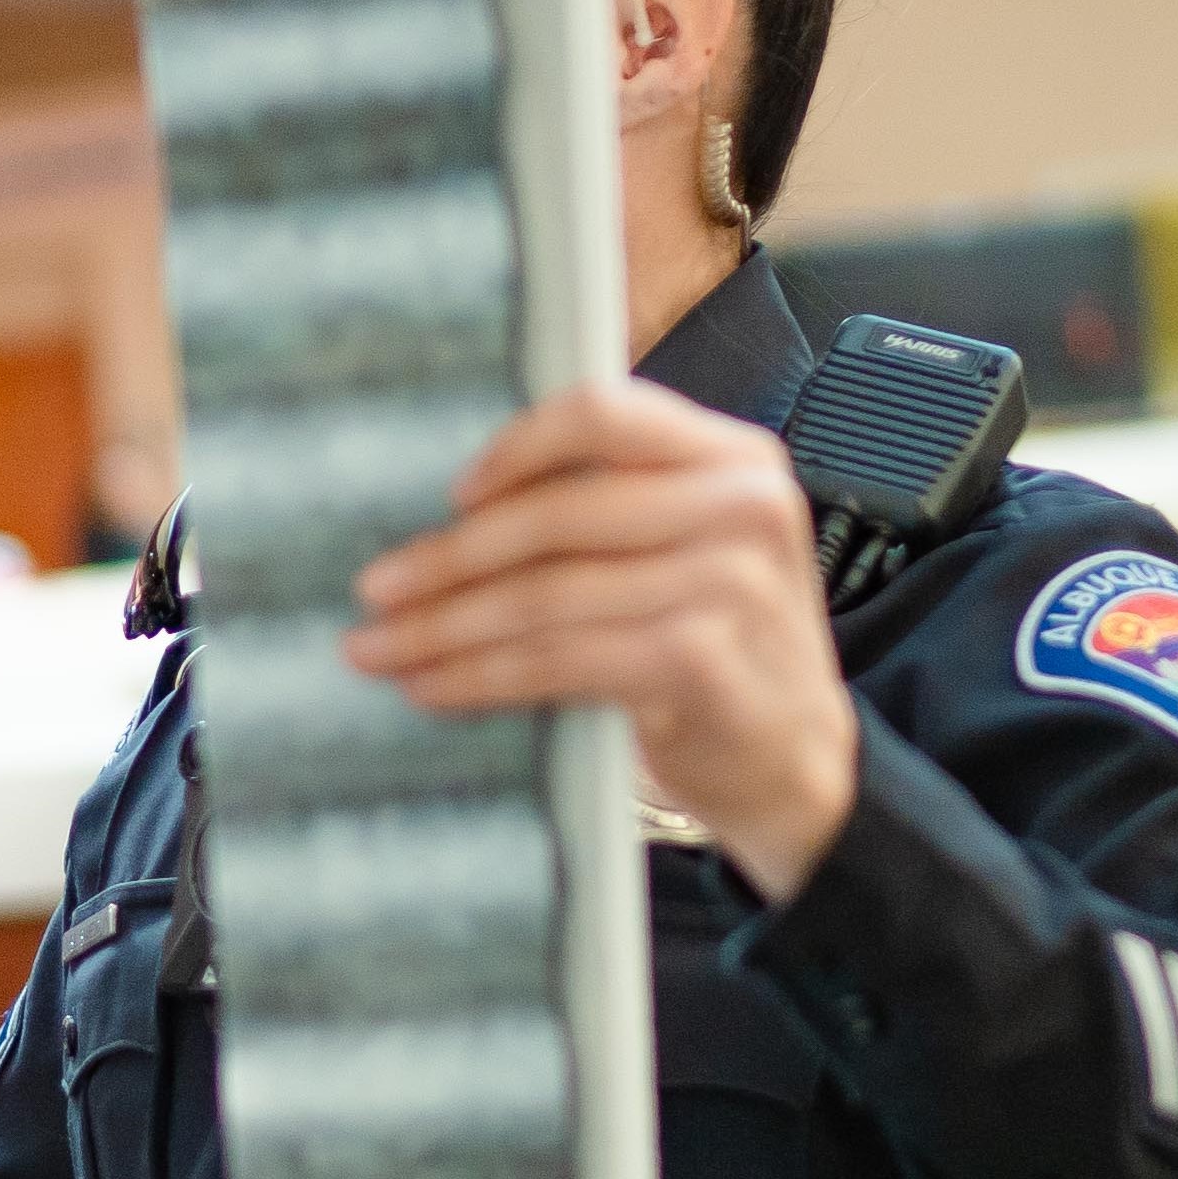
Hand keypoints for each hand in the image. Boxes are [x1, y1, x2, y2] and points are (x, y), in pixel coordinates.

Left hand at [341, 377, 863, 899]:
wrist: (801, 764)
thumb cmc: (727, 651)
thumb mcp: (698, 551)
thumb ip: (622, 508)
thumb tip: (462, 507)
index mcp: (736, 459)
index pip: (605, 414)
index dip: (515, 450)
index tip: (451, 494)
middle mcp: (740, 507)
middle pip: (557, 515)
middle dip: (449, 558)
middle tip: (376, 588)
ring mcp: (726, 584)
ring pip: (543, 595)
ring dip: (444, 627)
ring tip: (378, 647)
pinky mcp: (698, 660)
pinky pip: (556, 660)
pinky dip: (480, 677)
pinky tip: (432, 688)